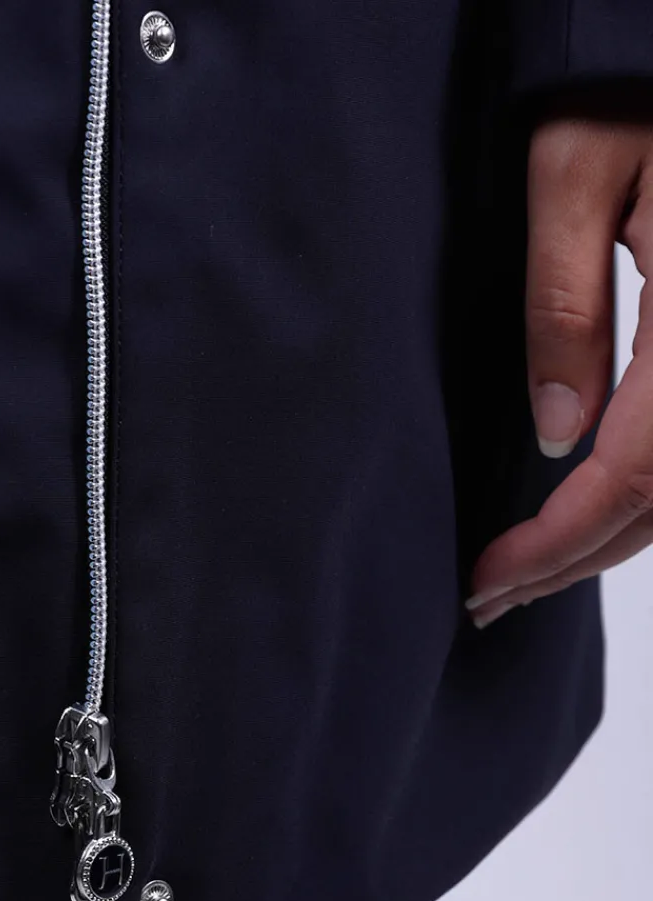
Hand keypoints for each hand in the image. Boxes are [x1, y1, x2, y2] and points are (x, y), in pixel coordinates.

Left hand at [465, 116, 652, 627]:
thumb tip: (555, 434)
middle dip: (576, 560)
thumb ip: (563, 305)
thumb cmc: (626, 79)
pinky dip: (641, 494)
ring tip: (532, 571)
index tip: (488, 580)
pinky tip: (589, 506)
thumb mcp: (572, 171)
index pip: (631, 472)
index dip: (557, 542)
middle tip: (494, 595)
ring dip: (609, 539)